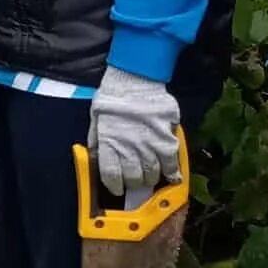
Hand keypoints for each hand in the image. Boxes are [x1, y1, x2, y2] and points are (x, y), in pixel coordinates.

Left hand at [89, 67, 181, 199]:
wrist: (134, 80)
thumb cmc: (112, 98)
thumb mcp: (95, 121)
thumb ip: (97, 142)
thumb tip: (96, 159)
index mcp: (108, 144)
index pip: (111, 175)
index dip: (114, 185)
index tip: (117, 188)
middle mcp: (129, 148)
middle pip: (134, 178)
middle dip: (134, 183)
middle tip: (135, 180)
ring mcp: (149, 145)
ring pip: (152, 174)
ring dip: (151, 178)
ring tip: (150, 175)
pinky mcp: (166, 139)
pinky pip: (171, 163)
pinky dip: (172, 173)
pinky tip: (172, 176)